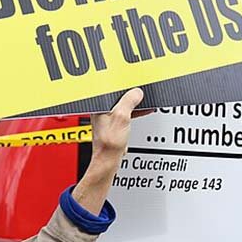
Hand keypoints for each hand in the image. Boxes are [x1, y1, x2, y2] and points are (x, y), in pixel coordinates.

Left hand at [72, 89, 143, 213]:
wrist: (108, 160)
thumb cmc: (108, 143)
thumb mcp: (122, 117)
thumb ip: (129, 102)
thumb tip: (136, 93)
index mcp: (98, 104)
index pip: (112, 86)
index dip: (124, 82)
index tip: (134, 81)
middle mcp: (100, 109)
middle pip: (118, 93)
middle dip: (130, 91)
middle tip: (140, 89)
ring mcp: (106, 116)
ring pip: (122, 102)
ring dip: (133, 101)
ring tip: (143, 99)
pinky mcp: (113, 122)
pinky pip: (125, 111)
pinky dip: (134, 110)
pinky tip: (142, 109)